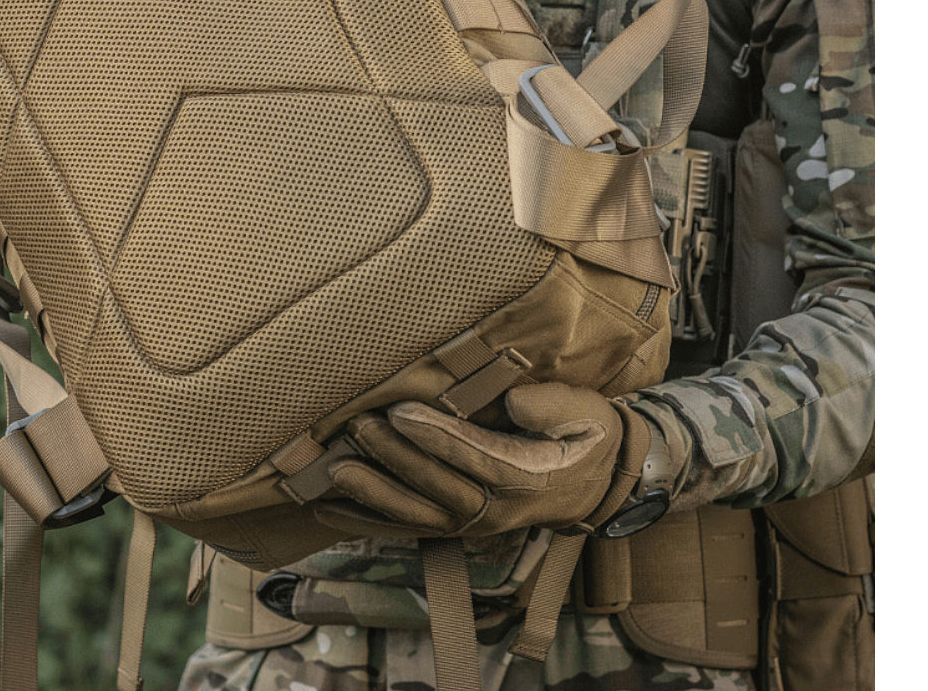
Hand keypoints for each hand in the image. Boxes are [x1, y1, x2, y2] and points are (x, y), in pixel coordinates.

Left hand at [315, 383, 651, 537]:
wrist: (598, 483)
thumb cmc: (586, 434)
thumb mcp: (585, 412)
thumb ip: (551, 405)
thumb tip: (512, 400)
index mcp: (530, 477)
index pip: (477, 457)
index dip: (437, 437)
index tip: (401, 412)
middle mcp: (498, 510)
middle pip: (438, 485)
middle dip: (393, 456)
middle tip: (358, 425)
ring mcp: (474, 524)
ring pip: (417, 515)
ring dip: (373, 493)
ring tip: (335, 469)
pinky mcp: (457, 526)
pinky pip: (408, 528)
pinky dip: (367, 520)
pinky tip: (329, 507)